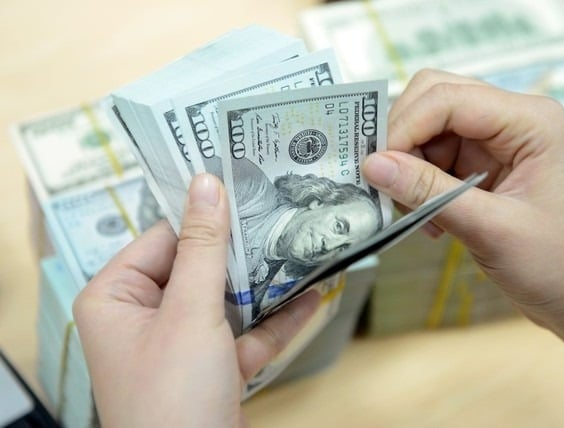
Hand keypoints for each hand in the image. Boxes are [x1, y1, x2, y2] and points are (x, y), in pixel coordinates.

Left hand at [73, 174, 319, 426]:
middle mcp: (143, 316)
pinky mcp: (210, 367)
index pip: (163, 238)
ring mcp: (179, 344)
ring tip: (304, 248)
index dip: (204, 218)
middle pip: (198, 267)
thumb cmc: (172, 395)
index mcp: (117, 297)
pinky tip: (314, 298)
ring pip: (226, 300)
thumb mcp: (190, 313)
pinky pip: (243, 333)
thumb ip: (202, 248)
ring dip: (265, 284)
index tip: (247, 188)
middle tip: (284, 213)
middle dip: (243, 252)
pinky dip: (275, 319)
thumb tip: (206, 182)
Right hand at [363, 69, 563, 407]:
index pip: (448, 97)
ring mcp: (496, 142)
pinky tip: (430, 220)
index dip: (404, 126)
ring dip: (410, 167)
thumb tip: (371, 165)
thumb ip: (429, 192)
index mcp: (529, 121)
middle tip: (385, 180)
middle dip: (403, 137)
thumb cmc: (559, 266)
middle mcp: (511, 120)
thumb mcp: (491, 229)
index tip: (375, 167)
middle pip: (435, 99)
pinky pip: (434, 159)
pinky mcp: (483, 166)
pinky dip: (420, 185)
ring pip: (428, 130)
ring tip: (417, 212)